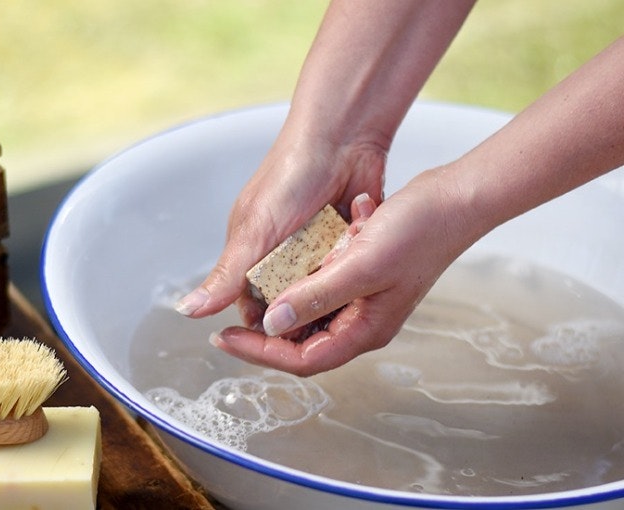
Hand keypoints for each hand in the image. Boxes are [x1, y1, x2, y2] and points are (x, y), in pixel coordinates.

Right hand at [174, 135, 388, 323]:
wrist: (342, 139)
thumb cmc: (290, 176)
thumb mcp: (254, 233)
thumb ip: (226, 276)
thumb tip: (186, 310)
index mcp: (252, 258)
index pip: (258, 310)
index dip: (272, 324)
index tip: (291, 332)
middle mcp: (283, 260)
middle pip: (294, 306)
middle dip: (309, 305)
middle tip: (325, 298)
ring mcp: (316, 253)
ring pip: (325, 293)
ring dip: (334, 286)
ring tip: (344, 271)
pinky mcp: (346, 245)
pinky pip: (351, 273)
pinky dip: (357, 268)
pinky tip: (363, 257)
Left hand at [209, 169, 474, 375]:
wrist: (455, 197)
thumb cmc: (420, 230)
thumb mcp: (360, 265)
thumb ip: (315, 297)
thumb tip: (272, 323)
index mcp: (365, 329)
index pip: (302, 359)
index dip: (260, 352)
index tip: (225, 339)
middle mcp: (362, 320)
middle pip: (301, 341)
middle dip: (265, 331)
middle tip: (228, 323)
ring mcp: (362, 298)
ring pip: (308, 309)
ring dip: (288, 293)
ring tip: (267, 276)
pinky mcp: (360, 273)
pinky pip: (323, 279)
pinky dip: (311, 265)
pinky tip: (314, 243)